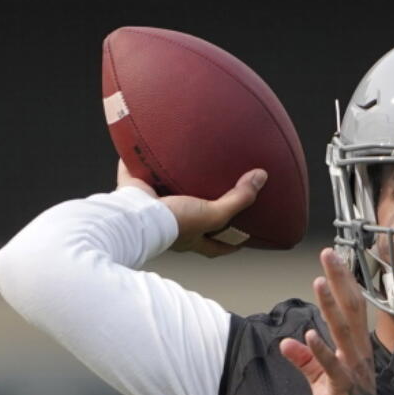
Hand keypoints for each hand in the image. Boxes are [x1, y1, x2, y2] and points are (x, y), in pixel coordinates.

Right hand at [116, 159, 265, 257]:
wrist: (136, 215)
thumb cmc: (174, 223)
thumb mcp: (212, 215)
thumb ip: (238, 199)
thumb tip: (260, 178)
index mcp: (190, 237)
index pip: (215, 246)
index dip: (230, 244)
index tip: (243, 239)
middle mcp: (171, 226)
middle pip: (192, 220)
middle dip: (202, 212)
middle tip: (214, 198)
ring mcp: (151, 209)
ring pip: (165, 196)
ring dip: (171, 185)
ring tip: (184, 168)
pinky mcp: (133, 190)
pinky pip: (135, 173)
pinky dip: (137, 162)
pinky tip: (144, 148)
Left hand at [280, 248, 377, 394]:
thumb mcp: (320, 377)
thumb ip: (305, 359)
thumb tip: (287, 342)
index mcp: (355, 346)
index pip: (352, 307)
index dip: (344, 282)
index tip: (335, 260)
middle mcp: (358, 351)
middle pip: (351, 308)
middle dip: (340, 280)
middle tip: (329, 255)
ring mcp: (353, 366)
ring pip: (342, 331)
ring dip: (330, 306)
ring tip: (320, 283)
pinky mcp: (342, 384)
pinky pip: (332, 365)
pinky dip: (321, 350)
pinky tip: (310, 334)